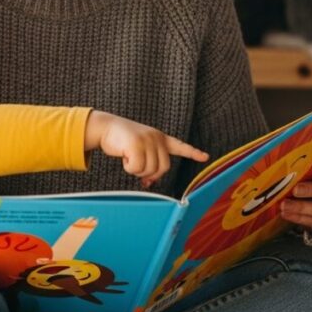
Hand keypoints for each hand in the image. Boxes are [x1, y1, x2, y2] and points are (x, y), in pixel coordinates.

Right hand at [85, 111, 208, 187]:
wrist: (106, 127)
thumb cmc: (122, 141)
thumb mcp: (139, 149)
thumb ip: (148, 162)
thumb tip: (149, 184)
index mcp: (160, 138)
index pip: (179, 146)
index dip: (192, 153)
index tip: (205, 157)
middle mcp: (157, 138)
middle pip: (163, 168)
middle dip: (149, 173)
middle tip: (135, 167)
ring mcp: (147, 140)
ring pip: (150, 170)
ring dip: (137, 170)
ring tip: (128, 158)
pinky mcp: (136, 144)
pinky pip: (137, 168)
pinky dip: (129, 168)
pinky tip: (123, 157)